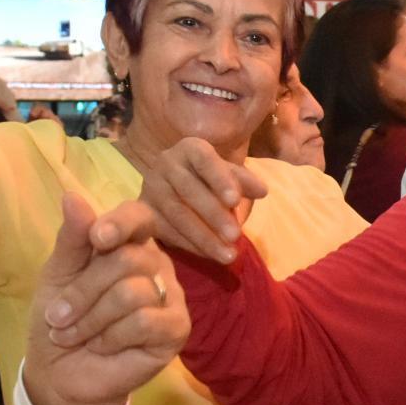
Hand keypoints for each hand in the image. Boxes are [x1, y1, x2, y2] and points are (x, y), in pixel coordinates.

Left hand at [23, 194, 187, 404]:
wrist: (62, 373)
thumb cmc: (61, 318)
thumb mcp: (58, 274)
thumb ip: (71, 239)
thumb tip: (72, 195)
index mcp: (130, 244)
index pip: (139, 217)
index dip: (121, 223)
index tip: (97, 236)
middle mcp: (156, 265)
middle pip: (128, 259)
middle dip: (83, 290)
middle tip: (57, 316)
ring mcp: (171, 297)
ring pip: (133, 292)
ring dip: (91, 318)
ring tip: (73, 335)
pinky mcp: (177, 329)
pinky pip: (145, 322)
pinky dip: (112, 336)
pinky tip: (102, 346)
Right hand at [138, 136, 270, 265]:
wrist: (176, 186)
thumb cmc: (211, 179)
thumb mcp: (229, 175)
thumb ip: (244, 181)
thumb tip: (262, 190)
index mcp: (190, 148)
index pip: (204, 160)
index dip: (219, 179)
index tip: (235, 200)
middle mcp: (166, 163)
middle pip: (189, 190)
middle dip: (214, 215)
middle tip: (235, 236)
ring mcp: (151, 187)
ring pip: (177, 214)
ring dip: (204, 237)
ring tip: (228, 255)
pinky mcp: (144, 211)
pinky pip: (166, 230)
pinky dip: (191, 245)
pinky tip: (210, 256)